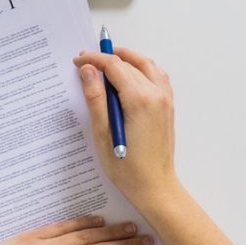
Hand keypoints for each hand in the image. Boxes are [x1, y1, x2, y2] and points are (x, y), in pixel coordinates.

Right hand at [73, 46, 178, 215]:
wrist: (154, 186)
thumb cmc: (127, 168)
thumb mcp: (102, 134)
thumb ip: (95, 98)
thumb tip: (88, 71)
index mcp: (139, 100)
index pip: (114, 66)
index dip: (94, 60)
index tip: (78, 61)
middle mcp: (156, 95)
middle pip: (130, 63)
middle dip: (107, 57)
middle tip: (86, 61)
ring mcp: (165, 100)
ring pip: (146, 65)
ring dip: (127, 58)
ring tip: (107, 60)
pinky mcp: (167, 107)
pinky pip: (157, 77)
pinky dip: (143, 68)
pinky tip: (130, 74)